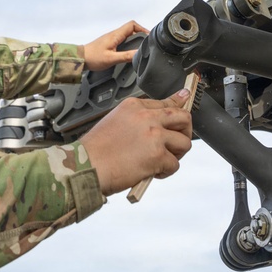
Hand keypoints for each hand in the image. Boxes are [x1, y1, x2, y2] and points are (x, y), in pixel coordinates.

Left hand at [79, 20, 149, 71]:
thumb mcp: (111, 59)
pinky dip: (129, 43)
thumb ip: (126, 56)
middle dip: (140, 34)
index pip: (132, 25)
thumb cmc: (93, 57)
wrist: (80, 58)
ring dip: (135, 38)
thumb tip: (139, 54)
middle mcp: (114, 34)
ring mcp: (112, 38)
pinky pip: (122, 39)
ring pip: (127, 34)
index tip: (148, 37)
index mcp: (116, 35)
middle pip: (131, 29)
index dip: (142, 28)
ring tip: (141, 47)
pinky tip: (130, 51)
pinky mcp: (109, 43)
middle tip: (147, 43)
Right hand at [79, 89, 193, 195]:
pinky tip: (152, 173)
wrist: (86, 166)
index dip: (178, 104)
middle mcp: (146, 117)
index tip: (185, 98)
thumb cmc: (95, 150)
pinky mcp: (158, 155)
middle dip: (185, 131)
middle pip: (183, 117)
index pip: (165, 102)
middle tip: (177, 143)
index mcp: (133, 106)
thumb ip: (137, 120)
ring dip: (177, 154)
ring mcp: (154, 135)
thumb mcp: (115, 122)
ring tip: (162, 161)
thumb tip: (154, 125)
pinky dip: (166, 172)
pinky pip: (175, 164)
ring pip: (184, 142)